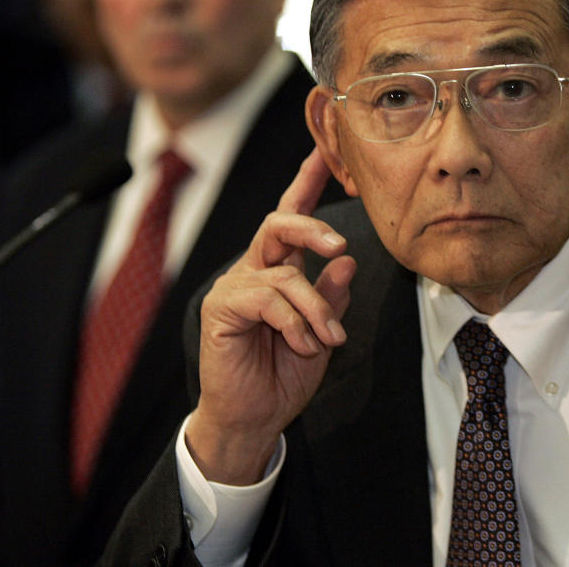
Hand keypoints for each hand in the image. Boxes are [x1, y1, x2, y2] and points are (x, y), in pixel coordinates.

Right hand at [186, 149, 356, 483]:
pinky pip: (268, 299)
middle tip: (341, 243)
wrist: (254, 418)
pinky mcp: (221, 308)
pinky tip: (303, 345)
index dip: (305, 182)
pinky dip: (295, 323)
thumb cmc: (286, 374)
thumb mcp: (323, 332)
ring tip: (329, 339)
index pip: (291, 217)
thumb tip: (346, 260)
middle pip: (279, 223)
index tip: (322, 150)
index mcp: (280, 269)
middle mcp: (256, 270)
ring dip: (316, 308)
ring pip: (284, 272)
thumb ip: (332, 297)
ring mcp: (236, 287)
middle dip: (312, 226)